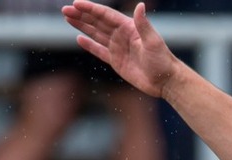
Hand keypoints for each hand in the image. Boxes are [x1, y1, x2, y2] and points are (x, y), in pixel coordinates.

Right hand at [63, 0, 179, 98]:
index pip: (105, 15)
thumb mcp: (153, 41)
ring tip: (68, 18)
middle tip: (65, 10)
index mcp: (128, 27)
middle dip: (81, 15)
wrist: (165, 81)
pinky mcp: (116, 61)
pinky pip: (99, 51)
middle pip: (97, 22)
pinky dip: (89, 45)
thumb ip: (143, 24)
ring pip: (96, 34)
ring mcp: (118, 48)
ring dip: (82, 26)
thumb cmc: (162, 60)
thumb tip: (140, 5)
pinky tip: (79, 39)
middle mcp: (121, 35)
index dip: (90, 9)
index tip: (76, 4)